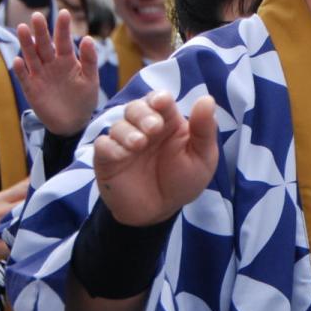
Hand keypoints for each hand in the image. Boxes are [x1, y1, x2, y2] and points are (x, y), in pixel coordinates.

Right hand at [14, 10, 98, 135]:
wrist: (73, 122)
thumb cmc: (84, 98)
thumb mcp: (91, 79)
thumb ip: (90, 60)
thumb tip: (88, 38)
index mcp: (67, 60)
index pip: (64, 41)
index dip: (63, 28)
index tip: (64, 13)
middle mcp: (51, 64)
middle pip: (44, 45)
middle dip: (41, 31)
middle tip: (37, 16)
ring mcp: (40, 75)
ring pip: (31, 57)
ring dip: (27, 44)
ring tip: (23, 29)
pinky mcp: (31, 89)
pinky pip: (24, 77)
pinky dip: (20, 70)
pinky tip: (17, 60)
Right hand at [94, 90, 218, 226]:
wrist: (160, 212)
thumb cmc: (183, 180)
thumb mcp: (202, 157)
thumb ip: (204, 129)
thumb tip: (207, 99)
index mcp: (168, 122)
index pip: (160, 100)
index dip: (159, 98)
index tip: (162, 103)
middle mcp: (144, 128)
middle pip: (136, 107)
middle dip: (143, 113)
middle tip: (154, 128)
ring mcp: (124, 143)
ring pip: (118, 125)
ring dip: (128, 131)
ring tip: (140, 144)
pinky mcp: (108, 159)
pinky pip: (103, 145)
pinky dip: (111, 146)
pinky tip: (123, 155)